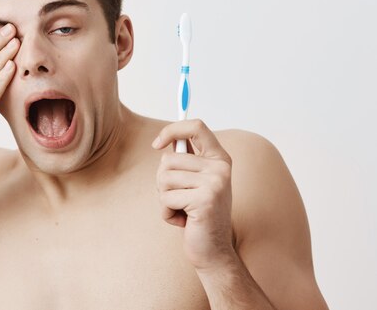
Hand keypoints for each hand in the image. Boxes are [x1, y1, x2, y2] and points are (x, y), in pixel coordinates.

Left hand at [152, 119, 234, 270]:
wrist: (212, 250)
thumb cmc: (197, 214)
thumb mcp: (194, 182)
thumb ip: (186, 160)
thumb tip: (167, 139)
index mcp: (219, 158)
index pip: (196, 127)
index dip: (172, 130)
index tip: (156, 144)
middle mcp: (220, 167)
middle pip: (168, 159)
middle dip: (162, 181)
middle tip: (179, 198)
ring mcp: (215, 183)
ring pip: (163, 178)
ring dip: (164, 199)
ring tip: (182, 209)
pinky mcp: (205, 200)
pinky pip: (166, 198)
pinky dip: (167, 213)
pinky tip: (183, 221)